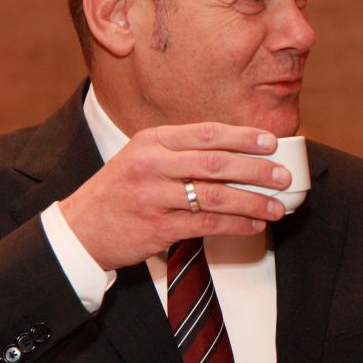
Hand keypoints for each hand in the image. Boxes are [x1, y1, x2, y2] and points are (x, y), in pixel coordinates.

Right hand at [58, 123, 291, 270]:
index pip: (208, 133)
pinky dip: (236, 224)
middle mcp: (153, 164)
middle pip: (217, 162)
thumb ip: (181, 152)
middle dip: (257, 170)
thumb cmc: (119, 191)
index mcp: (152, 140)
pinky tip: (254, 224)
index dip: (244, 137)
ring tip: (277, 206)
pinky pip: (207, 224)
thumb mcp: (142, 157)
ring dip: (253, 201)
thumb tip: (236, 154)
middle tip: (283, 176)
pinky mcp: (158, 227)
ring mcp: (154, 196)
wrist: (79, 229)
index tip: (272, 142)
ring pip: (216, 195)